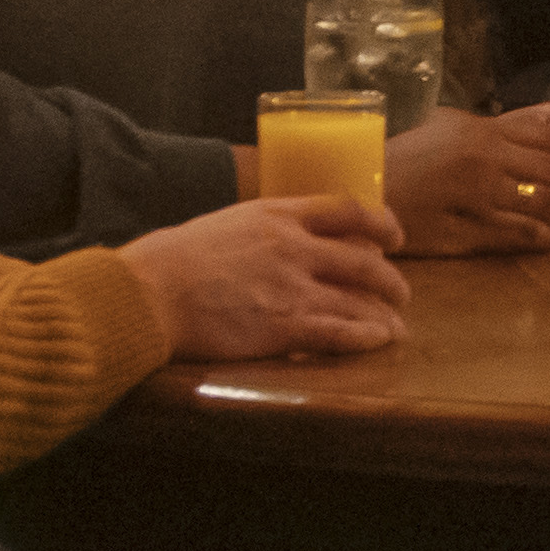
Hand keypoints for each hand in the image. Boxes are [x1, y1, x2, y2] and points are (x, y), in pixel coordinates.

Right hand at [121, 189, 410, 362]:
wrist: (149, 292)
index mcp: (276, 214)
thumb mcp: (225, 224)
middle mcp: (293, 247)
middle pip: (363, 260)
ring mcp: (292, 287)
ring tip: (396, 326)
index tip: (393, 236)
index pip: (346, 209)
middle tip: (400, 291)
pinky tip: (379, 341)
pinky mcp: (283, 327)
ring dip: (385, 314)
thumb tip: (277, 241)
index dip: (380, 223)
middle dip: (390, 279)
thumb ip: (261, 231)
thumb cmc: (172, 260)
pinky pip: (339, 332)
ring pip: (359, 300)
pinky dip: (366, 337)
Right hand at [386, 102, 549, 253]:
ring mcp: (477, 197)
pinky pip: (522, 234)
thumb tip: (533, 136)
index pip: (549, 139)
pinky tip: (539, 237)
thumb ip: (487, 132)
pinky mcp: (468, 231)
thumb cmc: (403, 160)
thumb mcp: (444, 128)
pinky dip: (541, 237)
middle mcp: (484, 160)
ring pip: (545, 205)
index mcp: (480, 132)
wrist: (364, 192)